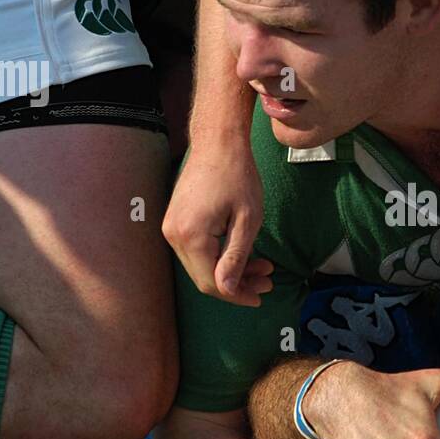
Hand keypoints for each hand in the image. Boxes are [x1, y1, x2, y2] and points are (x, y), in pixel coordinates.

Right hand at [163, 144, 272, 305]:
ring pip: (202, 265)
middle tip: (267, 279)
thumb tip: (227, 290)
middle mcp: (174, 235)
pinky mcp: (176, 222)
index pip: (212, 282)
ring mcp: (172, 228)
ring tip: (262, 265)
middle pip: (205, 277)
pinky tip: (243, 252)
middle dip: (238, 283)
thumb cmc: (237, 175)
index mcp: (191, 236)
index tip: (261, 295)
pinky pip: (198, 250)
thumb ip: (236, 256)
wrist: (218, 144)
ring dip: (231, 269)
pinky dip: (220, 256)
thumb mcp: (247, 219)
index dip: (237, 294)